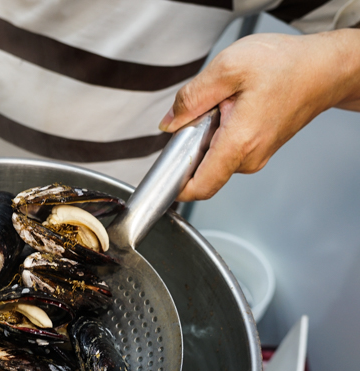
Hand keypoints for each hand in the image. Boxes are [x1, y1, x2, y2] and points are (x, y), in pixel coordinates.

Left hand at [159, 30, 359, 201]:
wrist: (325, 68)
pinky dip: (221, 133)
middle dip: (190, 147)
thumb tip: (169, 123)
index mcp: (239, 143)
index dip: (174, 188)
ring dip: (207, 137)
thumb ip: (191, 98)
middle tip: (201, 114)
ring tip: (224, 106)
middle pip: (201, 170)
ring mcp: (255, 158)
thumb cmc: (286, 65)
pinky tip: (234, 109)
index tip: (161, 178)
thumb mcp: (228, 68)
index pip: (199, 187)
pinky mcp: (258, 151)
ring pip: (214, 158)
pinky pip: (228, 150)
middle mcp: (249, 158)